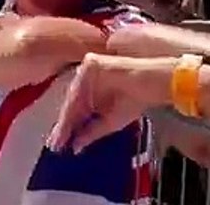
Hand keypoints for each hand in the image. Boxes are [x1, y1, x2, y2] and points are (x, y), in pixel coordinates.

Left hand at [47, 54, 172, 152]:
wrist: (153, 84)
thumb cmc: (136, 99)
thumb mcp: (110, 121)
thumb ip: (92, 132)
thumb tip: (75, 146)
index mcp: (90, 90)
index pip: (75, 109)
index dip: (66, 127)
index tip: (58, 145)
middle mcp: (86, 78)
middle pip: (71, 103)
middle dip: (64, 125)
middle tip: (56, 143)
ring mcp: (87, 69)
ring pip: (73, 95)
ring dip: (67, 116)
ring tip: (62, 134)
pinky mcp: (91, 63)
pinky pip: (81, 85)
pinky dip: (76, 102)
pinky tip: (71, 118)